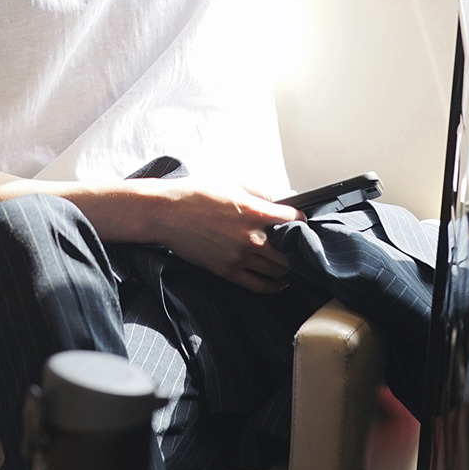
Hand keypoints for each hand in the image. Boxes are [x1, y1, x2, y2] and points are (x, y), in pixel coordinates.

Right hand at [161, 180, 289, 292]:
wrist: (167, 214)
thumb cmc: (197, 194)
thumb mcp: (233, 183)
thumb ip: (260, 193)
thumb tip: (281, 200)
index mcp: (255, 212)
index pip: (294, 219)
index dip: (301, 220)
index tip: (300, 222)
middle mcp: (252, 238)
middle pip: (289, 251)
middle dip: (295, 248)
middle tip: (295, 247)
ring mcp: (240, 257)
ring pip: (277, 270)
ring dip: (285, 267)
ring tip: (287, 264)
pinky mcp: (227, 272)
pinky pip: (259, 285)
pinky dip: (272, 286)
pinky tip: (278, 283)